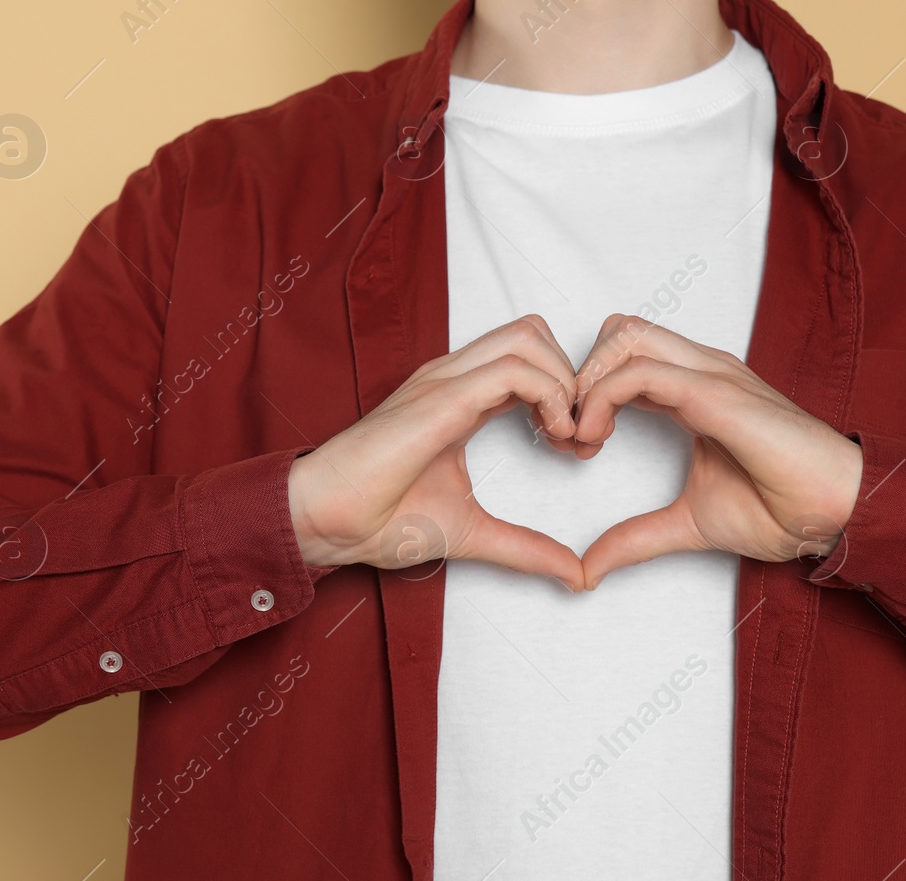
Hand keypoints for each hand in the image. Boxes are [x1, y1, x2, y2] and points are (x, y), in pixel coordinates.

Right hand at [288, 316, 586, 589]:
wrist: (326, 520)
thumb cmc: (377, 519)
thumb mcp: (472, 532)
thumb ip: (525, 547)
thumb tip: (575, 574)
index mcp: (457, 399)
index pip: (527, 360)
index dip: (566, 394)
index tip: (576, 447)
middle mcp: (452, 379)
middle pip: (533, 332)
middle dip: (573, 375)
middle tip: (580, 434)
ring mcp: (445, 382)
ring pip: (529, 336)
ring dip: (566, 381)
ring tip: (568, 434)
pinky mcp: (442, 397)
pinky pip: (515, 369)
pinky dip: (551, 395)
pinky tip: (554, 435)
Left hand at [571, 314, 864, 588]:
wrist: (838, 515)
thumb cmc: (782, 509)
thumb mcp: (688, 524)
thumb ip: (635, 538)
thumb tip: (589, 567)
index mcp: (693, 389)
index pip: (622, 355)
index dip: (585, 391)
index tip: (572, 444)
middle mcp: (699, 370)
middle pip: (617, 331)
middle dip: (579, 375)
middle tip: (570, 434)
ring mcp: (709, 375)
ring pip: (623, 335)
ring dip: (586, 382)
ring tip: (581, 437)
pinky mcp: (715, 392)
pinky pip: (639, 372)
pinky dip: (601, 398)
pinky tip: (594, 439)